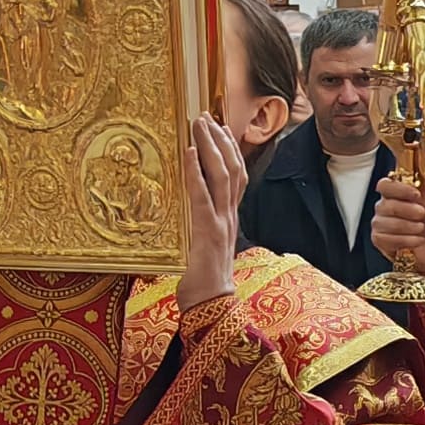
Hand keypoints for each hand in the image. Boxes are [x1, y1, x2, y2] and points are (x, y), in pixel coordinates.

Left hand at [177, 116, 243, 310]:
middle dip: (220, 140)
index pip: (236, 176)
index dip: (230, 150)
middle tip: (206, 117)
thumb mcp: (204, 248)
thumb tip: (188, 216)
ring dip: (210, 146)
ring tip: (199, 125)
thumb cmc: (204, 282)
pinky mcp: (208, 231)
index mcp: (230, 218)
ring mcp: (221, 222)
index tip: (221, 128)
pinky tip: (189, 153)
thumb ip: (201, 229)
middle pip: (232, 168)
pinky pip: (202, 195)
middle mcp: (230, 216)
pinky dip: (196, 171)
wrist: (212, 307)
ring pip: (222, 175)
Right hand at [369, 167, 424, 282]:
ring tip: (422, 229)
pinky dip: (405, 240)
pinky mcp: (380, 242)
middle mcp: (384, 207)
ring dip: (407, 226)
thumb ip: (424, 181)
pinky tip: (417, 241)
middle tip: (423, 215)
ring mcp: (380, 224)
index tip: (416, 194)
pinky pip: (385, 238)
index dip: (398, 189)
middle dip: (407, 210)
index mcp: (396, 194)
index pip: (384, 185)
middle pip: (384, 204)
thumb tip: (421, 159)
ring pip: (384, 222)